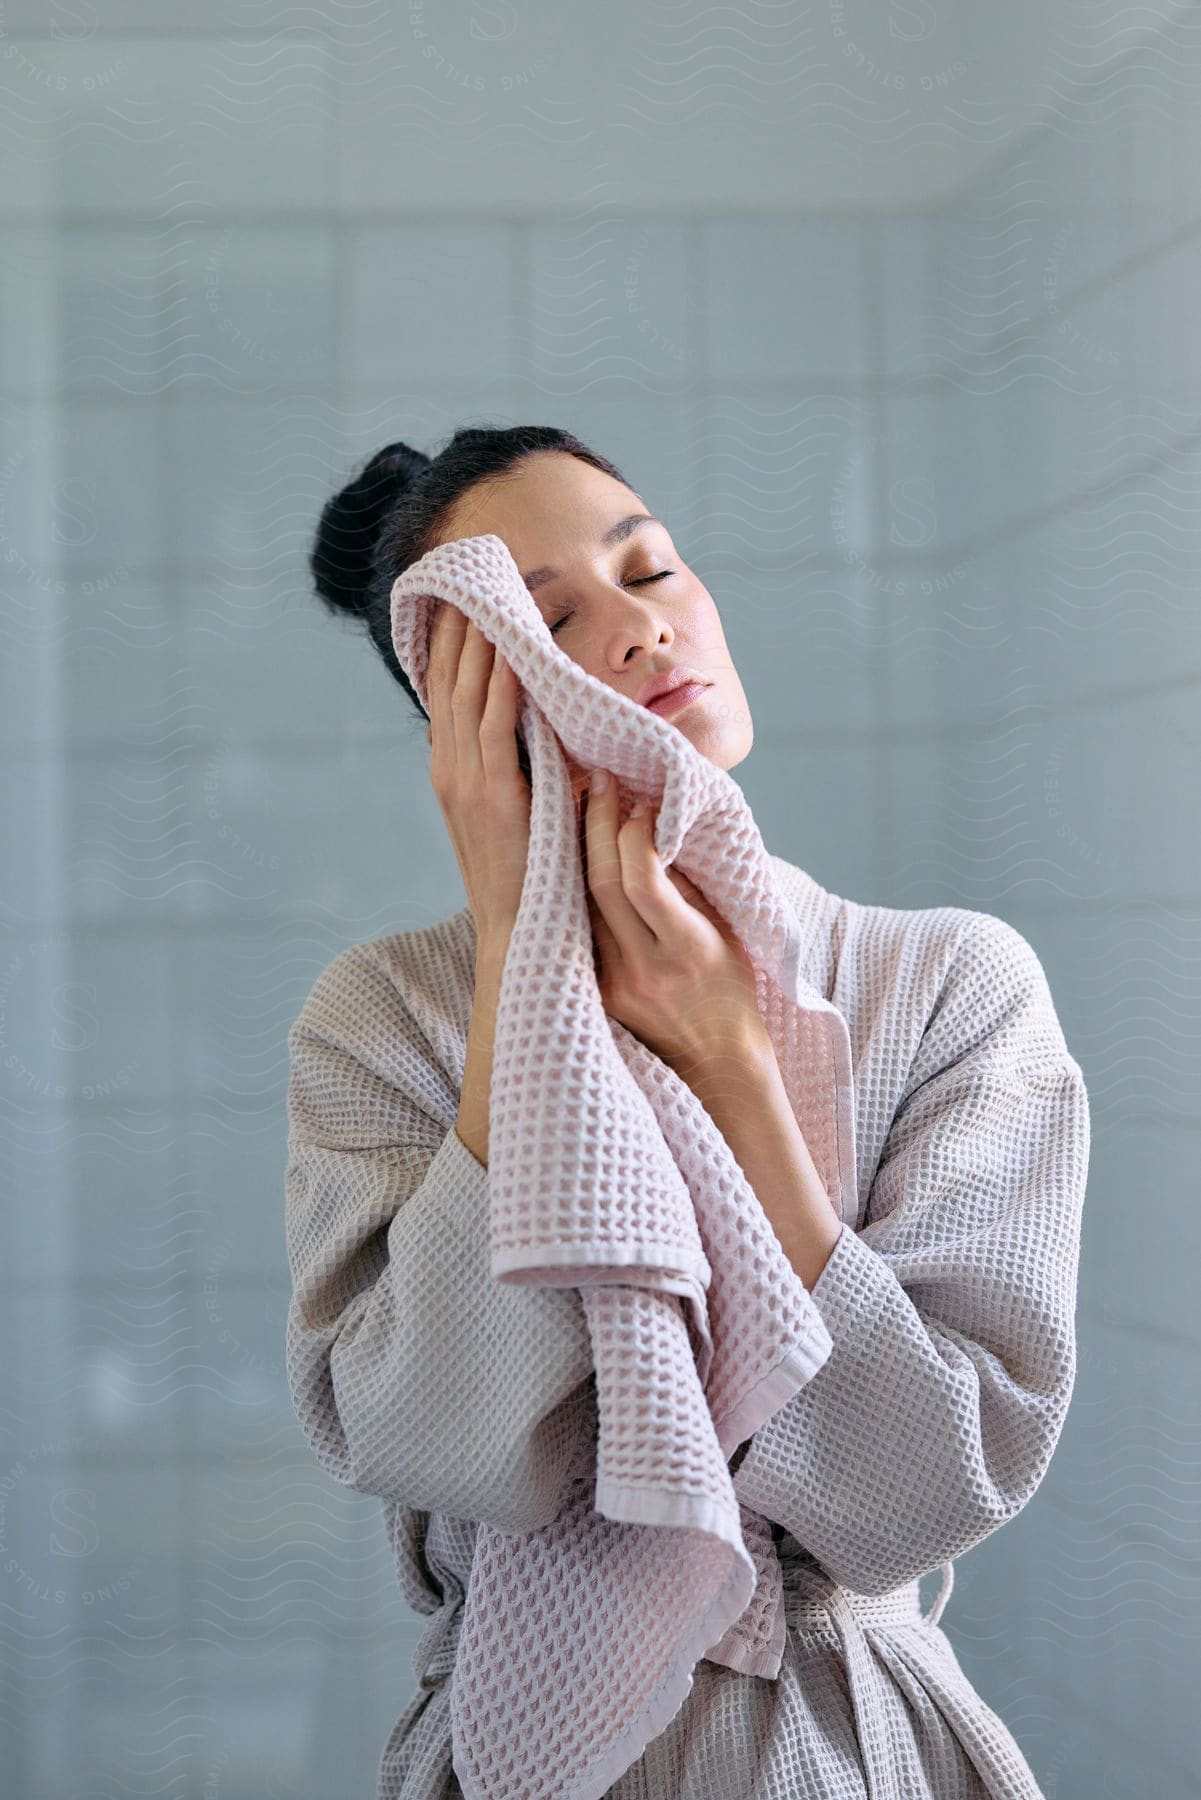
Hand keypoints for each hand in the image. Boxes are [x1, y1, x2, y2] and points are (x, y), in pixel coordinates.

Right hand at [426, 605, 530, 947]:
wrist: (518, 936)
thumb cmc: (530, 877)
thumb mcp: (516, 811)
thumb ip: (518, 767)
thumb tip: (539, 722)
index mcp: (450, 772)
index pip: (444, 690)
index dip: (450, 641)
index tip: (464, 595)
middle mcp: (449, 771)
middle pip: (448, 679)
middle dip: (460, 625)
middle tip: (474, 575)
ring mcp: (466, 783)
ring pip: (468, 694)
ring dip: (480, 641)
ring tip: (493, 592)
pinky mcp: (496, 797)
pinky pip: (496, 726)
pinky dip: (503, 684)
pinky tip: (514, 648)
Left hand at [582, 772, 769, 1079]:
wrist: (716, 1062)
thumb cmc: (732, 988)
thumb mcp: (726, 931)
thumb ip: (689, 882)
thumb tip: (653, 822)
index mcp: (687, 949)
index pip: (642, 880)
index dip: (634, 832)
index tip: (639, 799)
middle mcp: (644, 968)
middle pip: (602, 883)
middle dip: (597, 822)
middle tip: (598, 779)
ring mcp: (613, 983)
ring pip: (581, 902)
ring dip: (579, 846)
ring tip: (584, 803)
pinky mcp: (595, 991)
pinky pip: (580, 926)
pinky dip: (578, 883)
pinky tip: (579, 852)